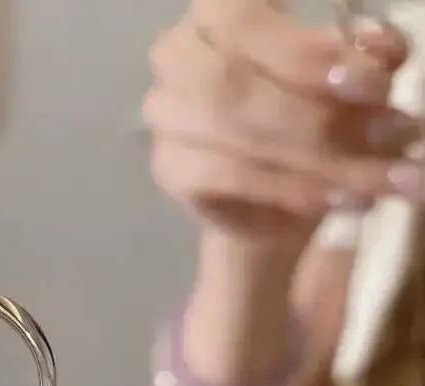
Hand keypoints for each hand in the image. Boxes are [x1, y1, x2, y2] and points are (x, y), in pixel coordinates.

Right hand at [145, 3, 412, 231]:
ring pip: (230, 134)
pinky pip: (225, 178)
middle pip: (231, 85)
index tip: (374, 88)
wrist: (275, 196)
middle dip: (314, 118)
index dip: (308, 57)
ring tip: (373, 182)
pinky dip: (288, 190)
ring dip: (311, 161)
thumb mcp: (350, 82)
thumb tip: (381, 54)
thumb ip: (368, 61)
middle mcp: (178, 55)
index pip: (248, 23)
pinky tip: (335, 200)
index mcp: (219, 13)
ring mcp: (166, 115)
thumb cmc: (309, 116)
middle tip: (385, 138)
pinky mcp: (169, 168)